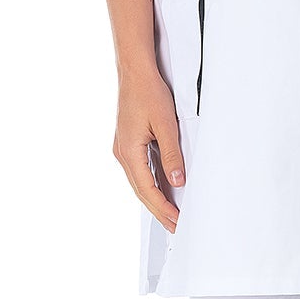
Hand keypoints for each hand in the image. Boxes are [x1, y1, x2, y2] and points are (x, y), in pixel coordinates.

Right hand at [115, 70, 183, 233]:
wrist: (135, 72)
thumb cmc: (148, 93)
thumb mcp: (165, 124)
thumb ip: (171, 154)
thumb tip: (177, 180)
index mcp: (129, 152)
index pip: (147, 189)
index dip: (162, 207)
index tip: (176, 220)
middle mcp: (123, 153)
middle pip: (141, 190)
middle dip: (159, 210)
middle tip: (175, 226)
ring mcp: (124, 149)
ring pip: (140, 182)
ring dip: (155, 198)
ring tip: (171, 213)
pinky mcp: (129, 143)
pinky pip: (141, 170)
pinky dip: (152, 183)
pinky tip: (164, 189)